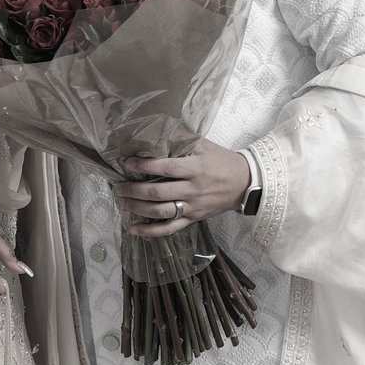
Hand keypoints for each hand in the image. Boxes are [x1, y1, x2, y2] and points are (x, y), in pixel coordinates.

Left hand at [115, 141, 251, 239]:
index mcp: (195, 169)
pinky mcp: (193, 219)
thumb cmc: (222, 161)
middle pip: (158, 192)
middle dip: (134, 190)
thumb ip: (181, 141)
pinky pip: (170, 229)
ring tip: (122, 201)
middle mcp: (193, 189)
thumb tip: (156, 133)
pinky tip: (133, 229)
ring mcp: (192, 207)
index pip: (166, 168)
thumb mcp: (204, 145)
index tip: (128, 163)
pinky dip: (150, 231)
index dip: (144, 166)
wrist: (245, 183)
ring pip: (161, 212)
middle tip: (119, 187)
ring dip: (138, 208)